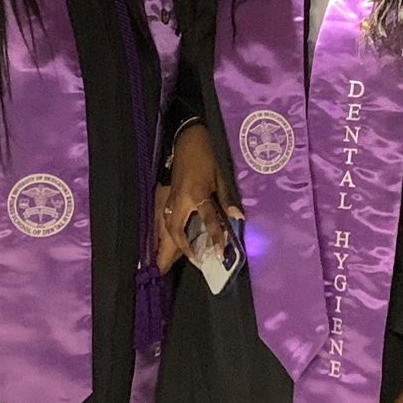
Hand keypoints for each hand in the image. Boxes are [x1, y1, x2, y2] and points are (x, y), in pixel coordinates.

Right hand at [155, 123, 242, 272]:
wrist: (186, 141)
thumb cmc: (206, 158)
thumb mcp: (220, 177)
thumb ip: (227, 200)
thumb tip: (237, 218)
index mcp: (197, 194)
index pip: (208, 221)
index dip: (216, 236)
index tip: (221, 252)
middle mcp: (181, 201)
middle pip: (177, 232)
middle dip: (184, 249)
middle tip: (196, 261)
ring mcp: (171, 200)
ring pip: (167, 228)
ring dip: (174, 245)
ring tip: (181, 257)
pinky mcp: (166, 198)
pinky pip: (165, 221)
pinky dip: (169, 233)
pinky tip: (174, 240)